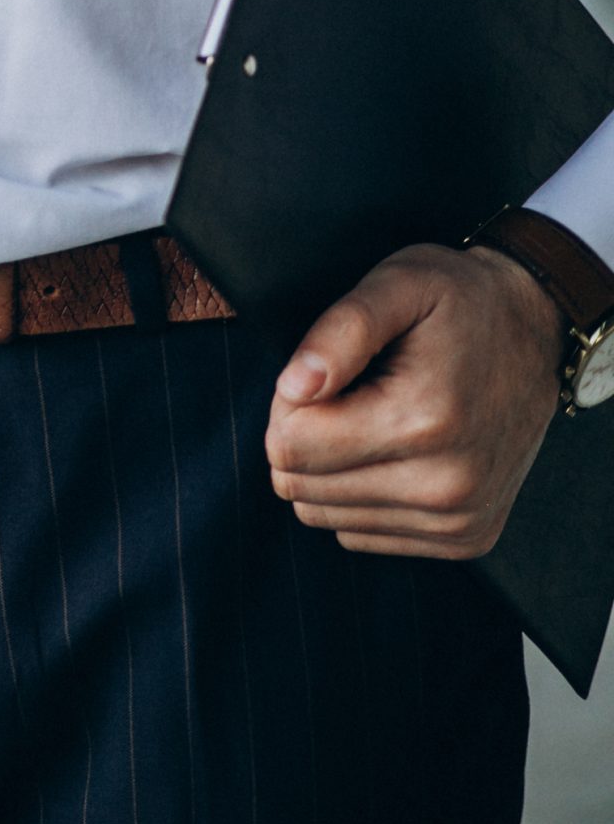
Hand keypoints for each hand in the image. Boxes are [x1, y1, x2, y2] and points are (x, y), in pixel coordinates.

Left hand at [265, 242, 564, 557]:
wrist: (537, 332)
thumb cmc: (460, 302)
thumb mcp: (398, 285)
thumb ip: (340, 331)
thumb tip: (293, 387)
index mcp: (425, 423)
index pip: (288, 448)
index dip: (286, 404)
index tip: (323, 374)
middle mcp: (447, 486)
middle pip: (298, 487)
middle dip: (301, 437)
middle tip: (345, 394)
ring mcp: (459, 521)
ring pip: (321, 514)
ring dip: (328, 468)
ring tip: (373, 418)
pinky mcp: (464, 538)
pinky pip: (357, 533)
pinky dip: (357, 493)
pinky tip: (393, 451)